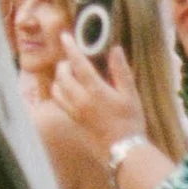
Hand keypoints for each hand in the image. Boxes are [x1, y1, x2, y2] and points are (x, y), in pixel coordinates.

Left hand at [49, 33, 147, 160]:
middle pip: (62, 76)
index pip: (78, 64)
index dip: (70, 48)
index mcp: (95, 91)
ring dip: (59, 78)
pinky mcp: (73, 121)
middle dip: (64, 63)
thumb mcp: (131, 95)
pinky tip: (70, 92)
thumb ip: (121, 71)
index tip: (64, 36)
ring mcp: (74, 112)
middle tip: (72, 59)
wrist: (123, 152)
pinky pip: (59, 102)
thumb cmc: (130, 122)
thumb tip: (115, 49)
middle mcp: (80, 100)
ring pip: (56, 90)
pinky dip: (60, 92)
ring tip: (69, 74)